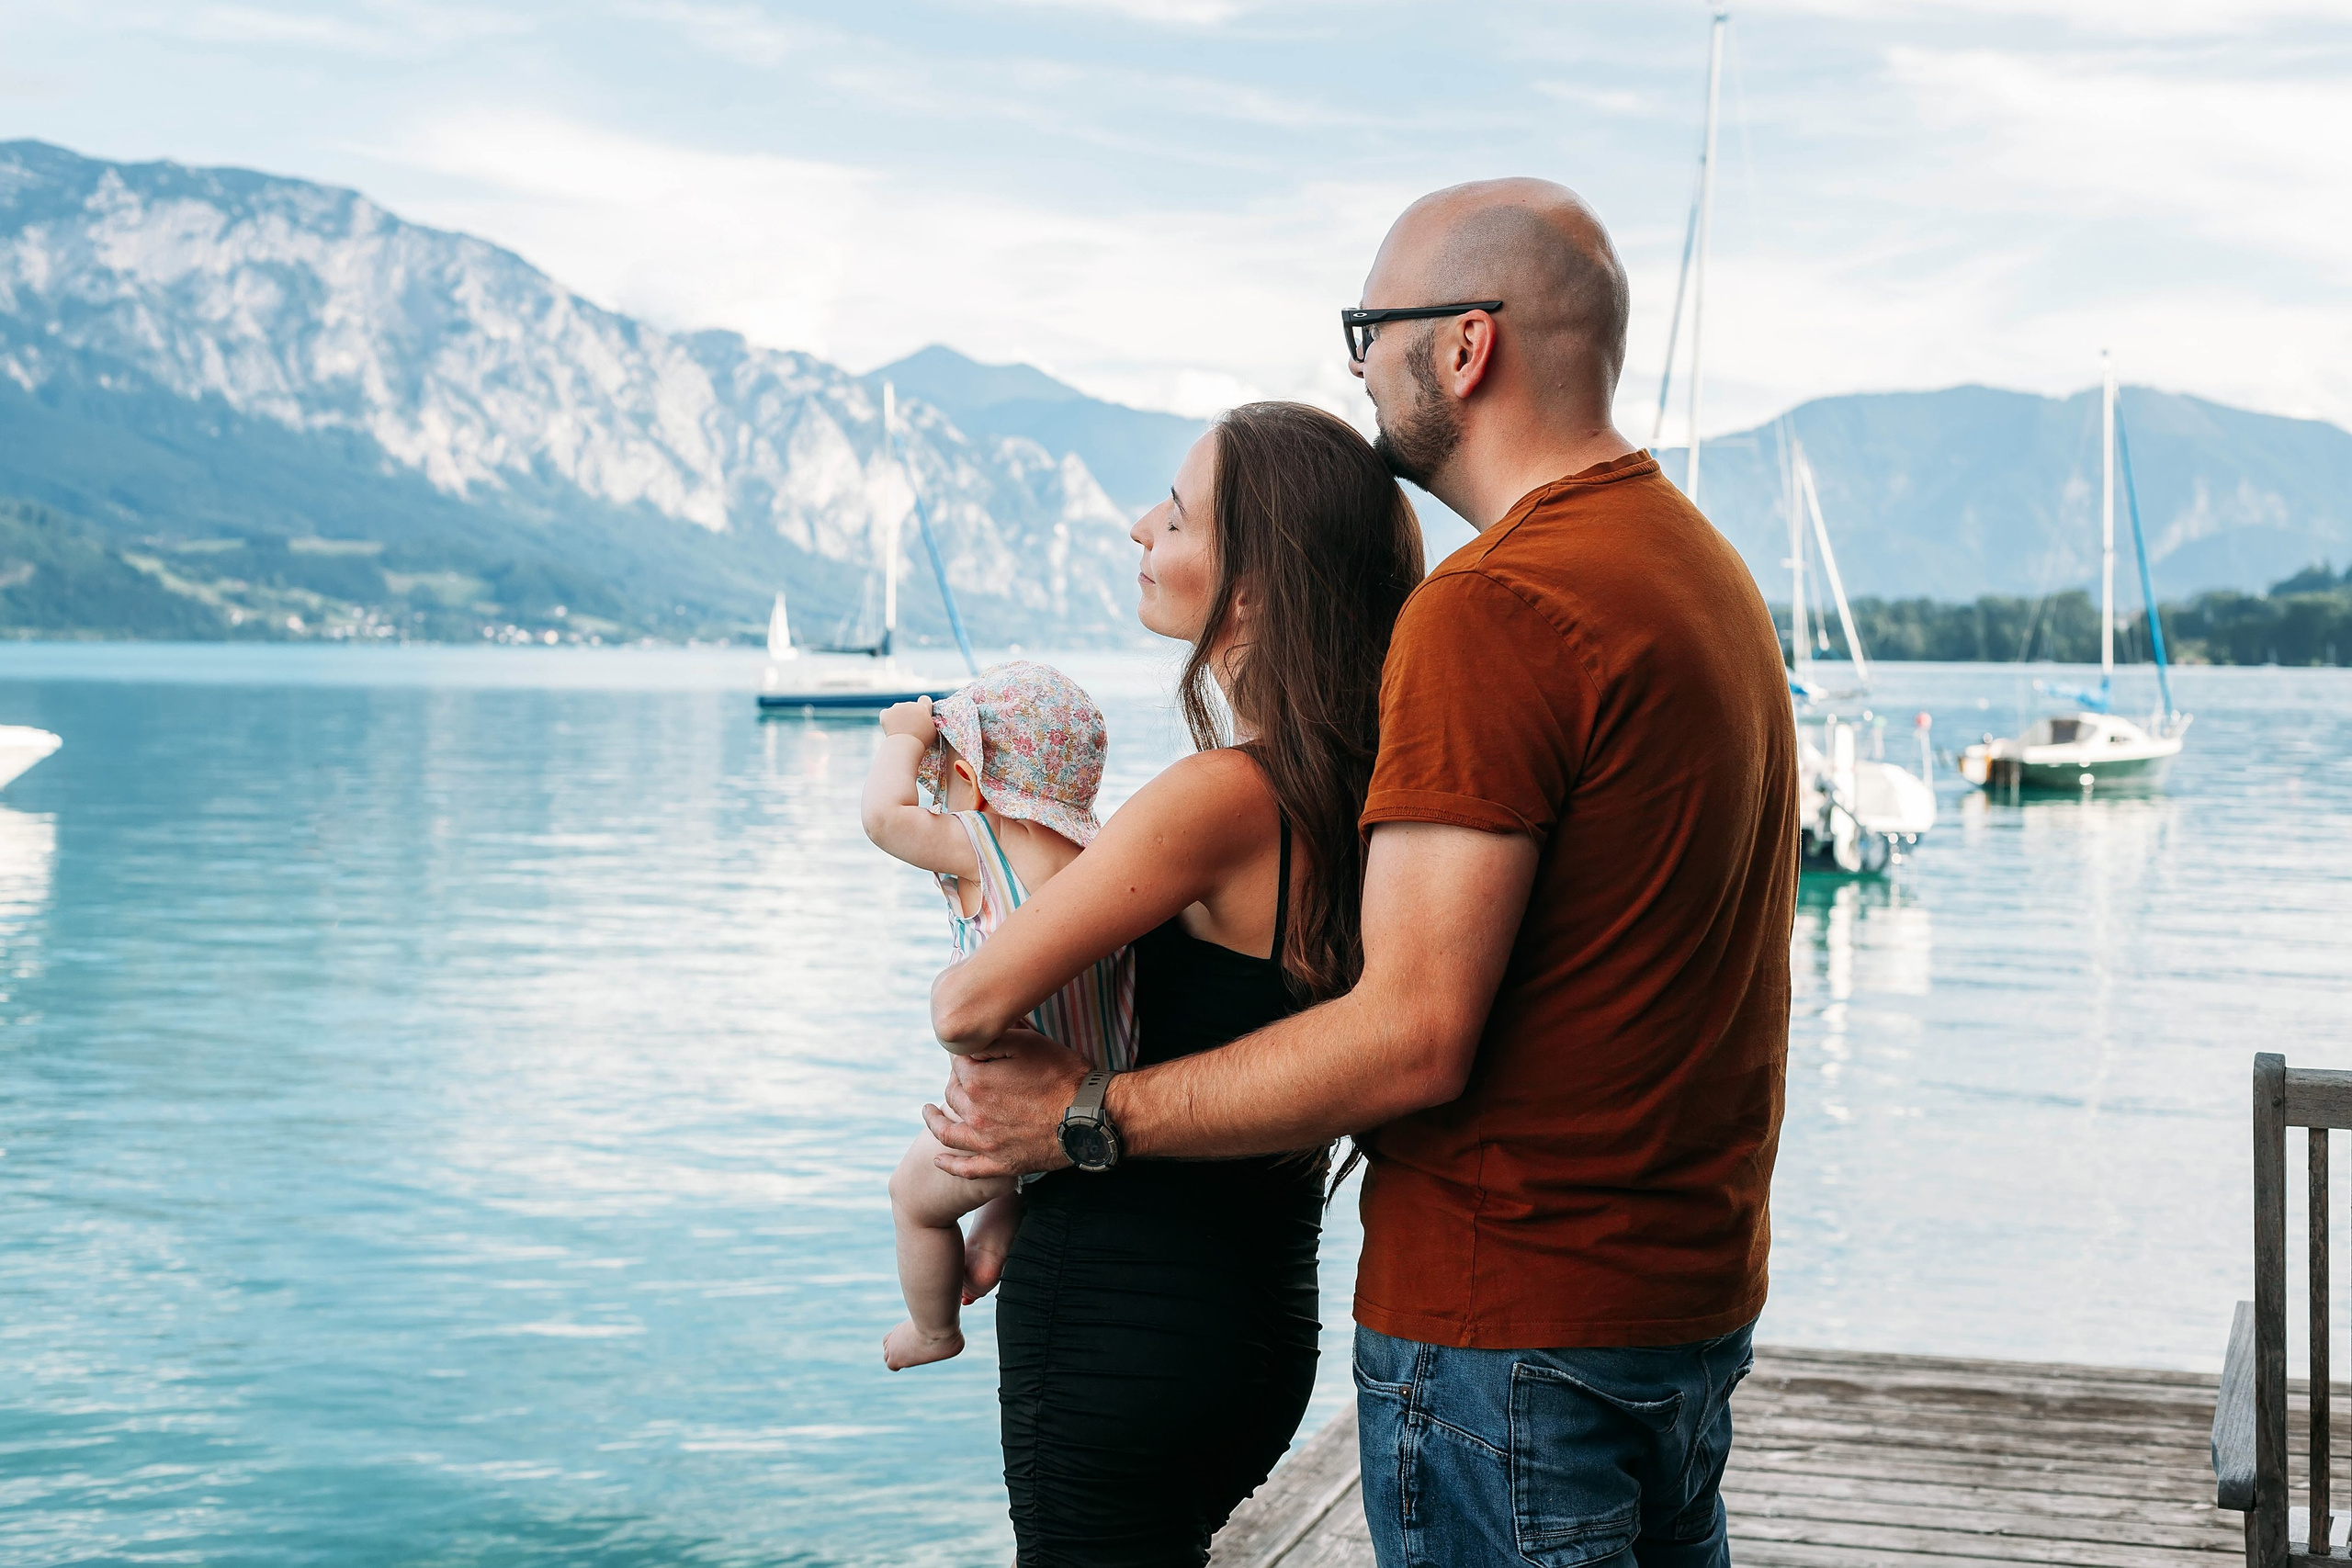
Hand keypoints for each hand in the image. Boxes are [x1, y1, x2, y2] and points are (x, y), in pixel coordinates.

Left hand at [880, 696, 936, 743]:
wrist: (905, 745)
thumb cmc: (921, 741)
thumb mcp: (932, 731)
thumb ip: (929, 722)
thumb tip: (926, 721)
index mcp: (922, 708)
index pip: (924, 699)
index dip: (923, 706)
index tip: (922, 714)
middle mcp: (909, 704)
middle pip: (910, 706)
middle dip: (910, 714)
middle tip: (910, 728)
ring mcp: (897, 708)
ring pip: (898, 709)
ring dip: (899, 717)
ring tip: (900, 731)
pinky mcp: (886, 713)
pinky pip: (886, 713)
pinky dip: (888, 719)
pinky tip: (890, 728)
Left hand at [924, 1028, 1085, 1178]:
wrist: (1089, 1116)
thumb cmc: (1063, 1076)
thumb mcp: (1029, 1043)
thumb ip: (993, 1040)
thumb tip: (970, 1043)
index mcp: (977, 1082)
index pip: (958, 1064)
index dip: (964, 1056)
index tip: (972, 1053)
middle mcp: (975, 1114)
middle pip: (952, 1095)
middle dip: (954, 1083)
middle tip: (961, 1076)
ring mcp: (986, 1142)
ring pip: (948, 1132)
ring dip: (934, 1121)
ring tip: (928, 1113)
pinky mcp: (1001, 1164)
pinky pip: (967, 1169)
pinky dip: (949, 1165)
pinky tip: (938, 1160)